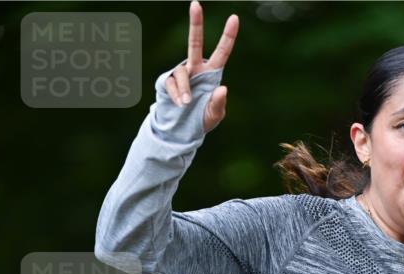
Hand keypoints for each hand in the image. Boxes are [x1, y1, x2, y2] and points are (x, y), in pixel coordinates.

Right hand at [164, 1, 238, 132]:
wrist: (181, 130)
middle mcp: (196, 69)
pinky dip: (176, 94)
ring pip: (182, 72)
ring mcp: (182, 74)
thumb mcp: (214, 116)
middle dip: (195, 23)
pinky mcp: (168, 82)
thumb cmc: (201, 121)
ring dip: (185, 88)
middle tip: (195, 3)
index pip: (221, 52)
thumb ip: (219, 104)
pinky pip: (172, 83)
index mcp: (211, 74)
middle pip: (194, 42)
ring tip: (186, 104)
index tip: (234, 18)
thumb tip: (223, 88)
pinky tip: (180, 104)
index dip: (228, 36)